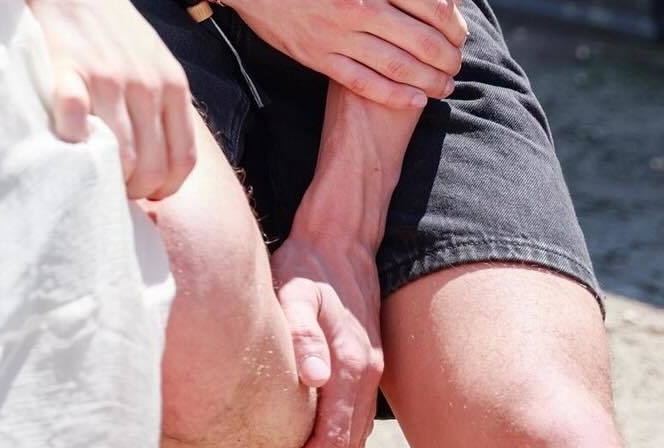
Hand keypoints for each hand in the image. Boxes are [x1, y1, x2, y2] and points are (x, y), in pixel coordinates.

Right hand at [18, 0, 195, 200]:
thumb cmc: (105, 15)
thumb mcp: (150, 53)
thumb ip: (159, 99)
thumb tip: (157, 158)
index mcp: (172, 81)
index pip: (183, 160)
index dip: (164, 189)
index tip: (142, 193)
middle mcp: (147, 84)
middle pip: (153, 168)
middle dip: (134, 191)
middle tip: (110, 188)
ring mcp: (108, 78)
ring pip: (121, 159)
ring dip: (105, 179)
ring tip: (88, 175)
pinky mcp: (68, 71)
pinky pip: (76, 127)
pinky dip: (72, 146)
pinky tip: (65, 145)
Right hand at [224, 0, 466, 108]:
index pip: (434, 6)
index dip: (456, 24)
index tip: (459, 32)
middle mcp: (358, 4)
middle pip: (424, 42)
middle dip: (450, 58)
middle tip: (456, 63)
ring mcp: (336, 33)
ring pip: (399, 68)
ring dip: (431, 82)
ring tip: (444, 85)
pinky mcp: (316, 55)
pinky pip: (364, 84)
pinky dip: (396, 97)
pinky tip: (414, 98)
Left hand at [272, 231, 382, 447]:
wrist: (340, 240)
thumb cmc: (308, 266)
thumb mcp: (296, 291)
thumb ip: (303, 333)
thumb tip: (314, 378)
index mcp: (349, 363)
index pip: (335, 435)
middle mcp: (366, 373)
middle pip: (349, 441)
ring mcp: (371, 369)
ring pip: (357, 429)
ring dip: (334, 445)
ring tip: (299, 446)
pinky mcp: (367, 362)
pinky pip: (359, 412)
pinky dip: (342, 430)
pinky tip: (317, 431)